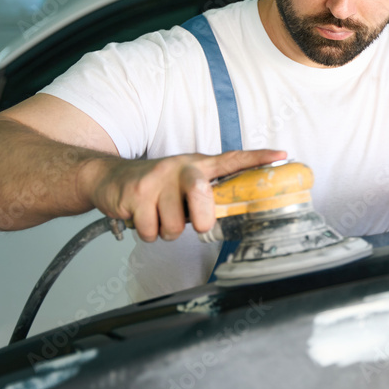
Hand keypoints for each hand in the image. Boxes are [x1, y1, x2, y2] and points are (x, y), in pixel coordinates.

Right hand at [80, 150, 286, 241]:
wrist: (107, 178)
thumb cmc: (155, 185)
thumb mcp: (183, 182)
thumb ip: (206, 194)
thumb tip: (229, 215)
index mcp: (197, 165)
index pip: (232, 159)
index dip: (257, 158)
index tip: (281, 156)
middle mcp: (179, 168)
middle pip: (201, 196)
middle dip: (200, 218)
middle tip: (193, 221)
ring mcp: (156, 180)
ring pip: (174, 226)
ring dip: (167, 230)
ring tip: (160, 216)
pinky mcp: (135, 194)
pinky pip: (151, 231)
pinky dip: (148, 232)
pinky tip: (142, 217)